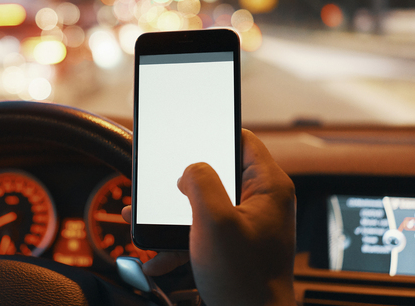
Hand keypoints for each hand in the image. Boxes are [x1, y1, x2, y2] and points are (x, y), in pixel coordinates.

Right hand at [123, 129, 295, 305]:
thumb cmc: (245, 281)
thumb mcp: (215, 222)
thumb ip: (201, 182)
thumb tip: (191, 170)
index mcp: (268, 187)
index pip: (242, 139)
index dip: (213, 132)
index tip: (187, 133)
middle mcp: (262, 201)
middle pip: (218, 172)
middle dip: (182, 183)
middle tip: (159, 184)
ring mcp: (249, 224)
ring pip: (206, 203)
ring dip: (174, 215)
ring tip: (146, 222)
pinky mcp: (236, 244)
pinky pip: (205, 230)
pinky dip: (181, 240)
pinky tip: (159, 256)